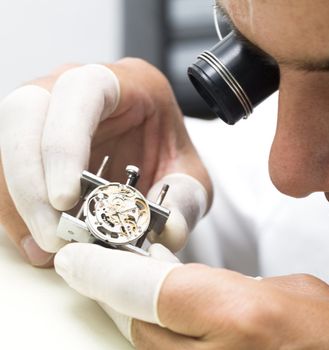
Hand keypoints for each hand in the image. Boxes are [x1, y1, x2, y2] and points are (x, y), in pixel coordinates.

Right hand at [0, 59, 211, 265]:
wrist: (154, 150)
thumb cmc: (170, 153)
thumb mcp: (191, 177)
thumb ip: (185, 202)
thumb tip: (168, 233)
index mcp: (124, 82)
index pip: (80, 90)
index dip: (64, 142)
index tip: (65, 198)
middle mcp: (75, 86)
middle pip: (25, 112)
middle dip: (30, 179)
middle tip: (52, 233)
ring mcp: (47, 109)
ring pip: (7, 139)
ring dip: (18, 198)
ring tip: (44, 246)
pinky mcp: (31, 137)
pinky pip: (6, 165)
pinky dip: (14, 205)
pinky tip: (35, 239)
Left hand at [55, 243, 328, 348]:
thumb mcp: (286, 289)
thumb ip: (226, 285)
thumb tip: (187, 284)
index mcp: (239, 317)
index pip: (145, 289)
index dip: (104, 270)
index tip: (78, 259)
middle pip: (138, 323)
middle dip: (128, 291)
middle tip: (131, 265)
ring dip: (146, 320)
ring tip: (161, 297)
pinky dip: (166, 344)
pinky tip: (181, 328)